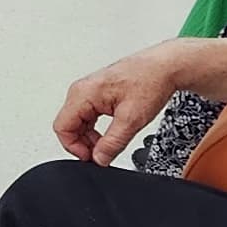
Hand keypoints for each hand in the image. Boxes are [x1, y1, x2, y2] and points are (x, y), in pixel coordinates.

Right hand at [52, 44, 185, 161]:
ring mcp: (88, 90)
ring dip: (91, 137)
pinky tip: (112, 132)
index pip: (62, 128)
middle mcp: (82, 90)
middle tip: (104, 153)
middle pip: (68, 126)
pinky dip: (97, 128)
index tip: (91, 157)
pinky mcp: (97, 93)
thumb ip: (112, 143)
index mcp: (83, 93)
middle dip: (84, 144)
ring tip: (111, 142)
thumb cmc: (150, 81)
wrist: (164, 67)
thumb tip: (99, 159)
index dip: (74, 148)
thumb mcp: (132, 119)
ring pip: (78, 122)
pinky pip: (87, 116)